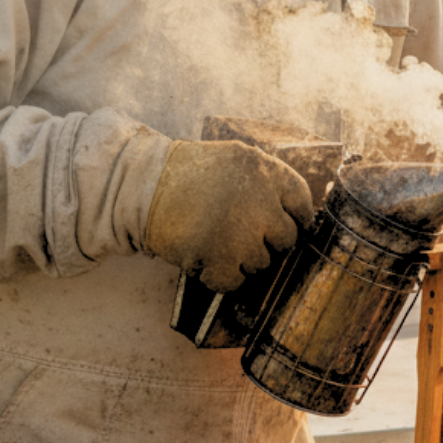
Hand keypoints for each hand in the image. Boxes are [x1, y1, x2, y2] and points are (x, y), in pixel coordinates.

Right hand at [142, 139, 315, 290]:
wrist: (141, 185)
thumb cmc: (187, 175)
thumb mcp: (234, 160)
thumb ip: (265, 182)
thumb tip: (294, 217)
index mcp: (265, 169)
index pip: (301, 201)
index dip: (296, 218)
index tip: (287, 227)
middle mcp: (259, 199)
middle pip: (287, 238)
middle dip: (268, 243)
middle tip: (243, 239)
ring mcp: (242, 231)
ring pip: (261, 263)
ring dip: (241, 260)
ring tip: (215, 243)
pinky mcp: (220, 257)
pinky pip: (235, 282)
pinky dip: (219, 277)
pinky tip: (203, 260)